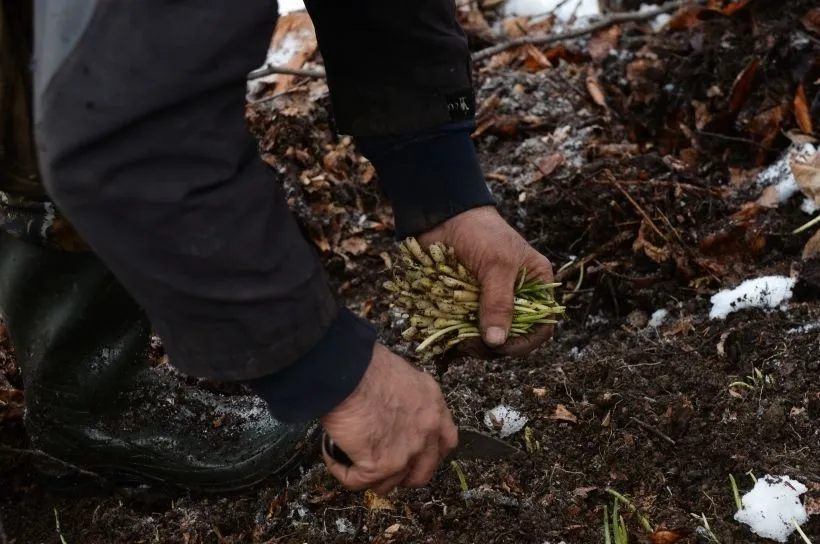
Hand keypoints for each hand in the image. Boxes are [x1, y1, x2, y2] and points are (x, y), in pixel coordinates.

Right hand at [319, 344, 457, 495]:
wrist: (347, 371)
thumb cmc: (364, 363)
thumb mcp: (400, 374)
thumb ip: (405, 397)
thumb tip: (389, 407)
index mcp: (433, 404)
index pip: (445, 440)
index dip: (429, 452)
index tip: (414, 453)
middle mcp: (427, 430)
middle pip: (424, 471)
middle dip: (404, 474)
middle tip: (384, 466)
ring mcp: (406, 451)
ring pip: (391, 483)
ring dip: (371, 476)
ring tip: (351, 461)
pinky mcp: (380, 465)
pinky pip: (358, 482)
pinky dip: (343, 472)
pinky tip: (333, 457)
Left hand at [418, 205, 554, 357]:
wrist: (443, 215)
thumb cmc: (479, 232)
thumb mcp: (497, 265)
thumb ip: (499, 303)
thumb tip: (497, 342)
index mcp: (536, 284)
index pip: (542, 325)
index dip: (525, 342)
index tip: (501, 347)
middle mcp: (516, 296)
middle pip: (514, 336)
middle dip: (495, 346)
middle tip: (473, 346)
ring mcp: (490, 301)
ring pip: (489, 336)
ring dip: (476, 343)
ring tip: (460, 341)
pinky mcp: (467, 303)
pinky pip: (468, 329)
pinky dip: (461, 336)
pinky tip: (452, 335)